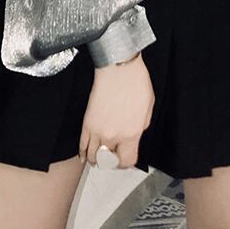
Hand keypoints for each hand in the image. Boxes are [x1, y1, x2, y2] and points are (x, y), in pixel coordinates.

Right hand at [79, 53, 154, 168]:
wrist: (119, 67)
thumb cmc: (135, 82)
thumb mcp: (148, 109)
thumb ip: (140, 128)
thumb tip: (134, 137)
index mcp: (132, 134)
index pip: (127, 161)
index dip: (126, 162)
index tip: (124, 158)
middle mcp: (114, 136)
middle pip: (109, 161)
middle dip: (111, 161)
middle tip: (112, 157)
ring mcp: (99, 131)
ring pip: (94, 156)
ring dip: (96, 159)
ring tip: (98, 157)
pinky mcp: (87, 122)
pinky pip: (82, 145)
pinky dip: (83, 153)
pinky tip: (85, 155)